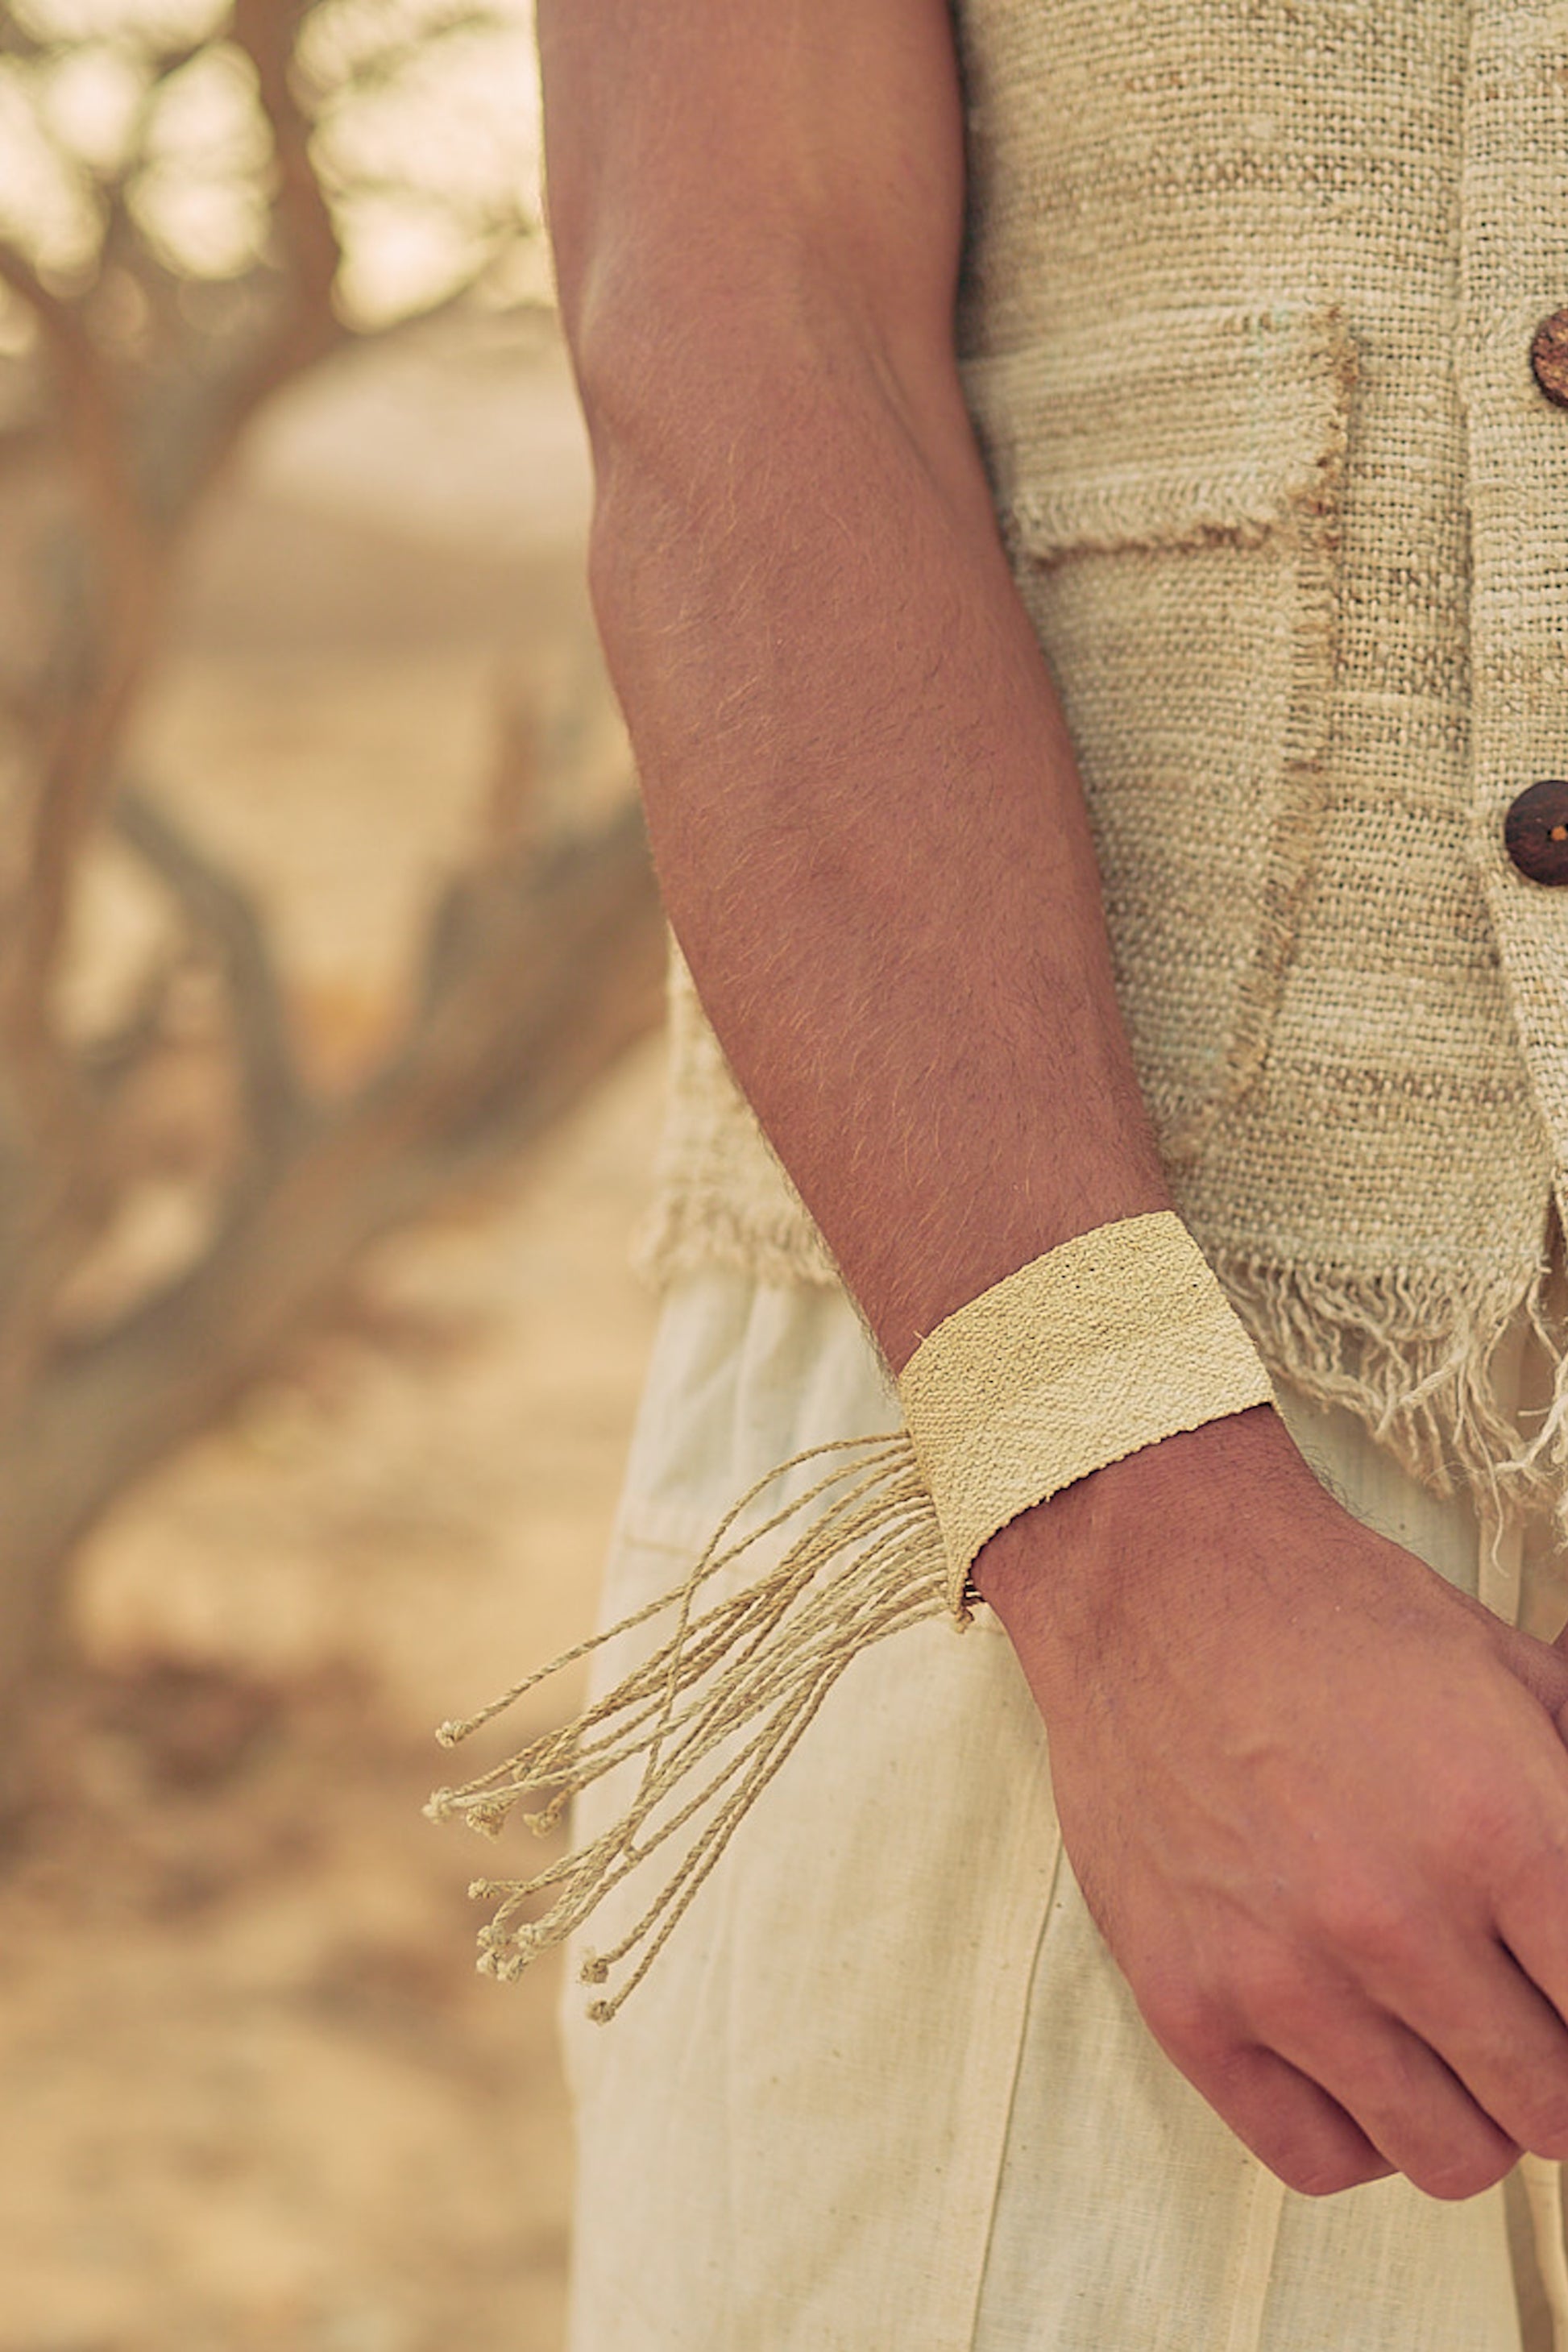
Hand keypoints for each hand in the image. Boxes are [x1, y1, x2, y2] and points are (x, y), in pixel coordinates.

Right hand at [975, 1404, 1567, 2199]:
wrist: (1156, 1581)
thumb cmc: (1332, 1619)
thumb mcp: (1513, 1675)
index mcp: (1500, 1826)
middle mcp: (1394, 1916)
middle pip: (1549, 2107)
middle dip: (1551, 2061)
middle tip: (1521, 2007)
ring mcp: (1282, 1973)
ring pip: (1449, 2154)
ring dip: (1466, 2105)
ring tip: (1440, 2031)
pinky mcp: (1187, 2002)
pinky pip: (1317, 2158)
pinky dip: (1360, 2128)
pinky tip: (1358, 2053)